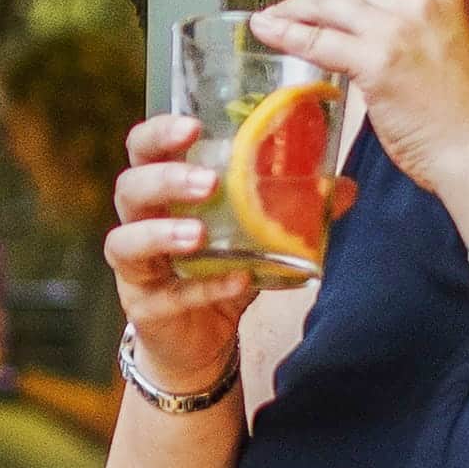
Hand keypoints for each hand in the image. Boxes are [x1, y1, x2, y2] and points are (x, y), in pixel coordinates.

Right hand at [103, 109, 280, 398]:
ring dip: (162, 234)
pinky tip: (236, 280)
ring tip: (198, 235)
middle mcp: (139, 223)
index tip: (192, 126)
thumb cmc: (218, 270)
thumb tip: (343, 186)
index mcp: (162, 192)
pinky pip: (167, 295)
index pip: (143, 149)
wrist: (199, 341)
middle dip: (165, 180)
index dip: (159, 134)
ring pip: (125, 241)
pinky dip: (203, 288)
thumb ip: (289, 208)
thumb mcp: (255, 233)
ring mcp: (136, 268)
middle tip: (207, 182)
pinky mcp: (145, 309)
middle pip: (129, 187)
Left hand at [252, 0, 468, 227]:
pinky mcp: (377, 62)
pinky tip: (267, 30)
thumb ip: (410, 33)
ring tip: (270, 19)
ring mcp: (397, 31)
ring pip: (328, 9)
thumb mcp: (443, 50)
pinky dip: (286, 34)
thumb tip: (363, 34)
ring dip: (292, 12)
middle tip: (290, 11)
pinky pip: (318, 41)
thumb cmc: (463, 114)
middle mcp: (420, 4)